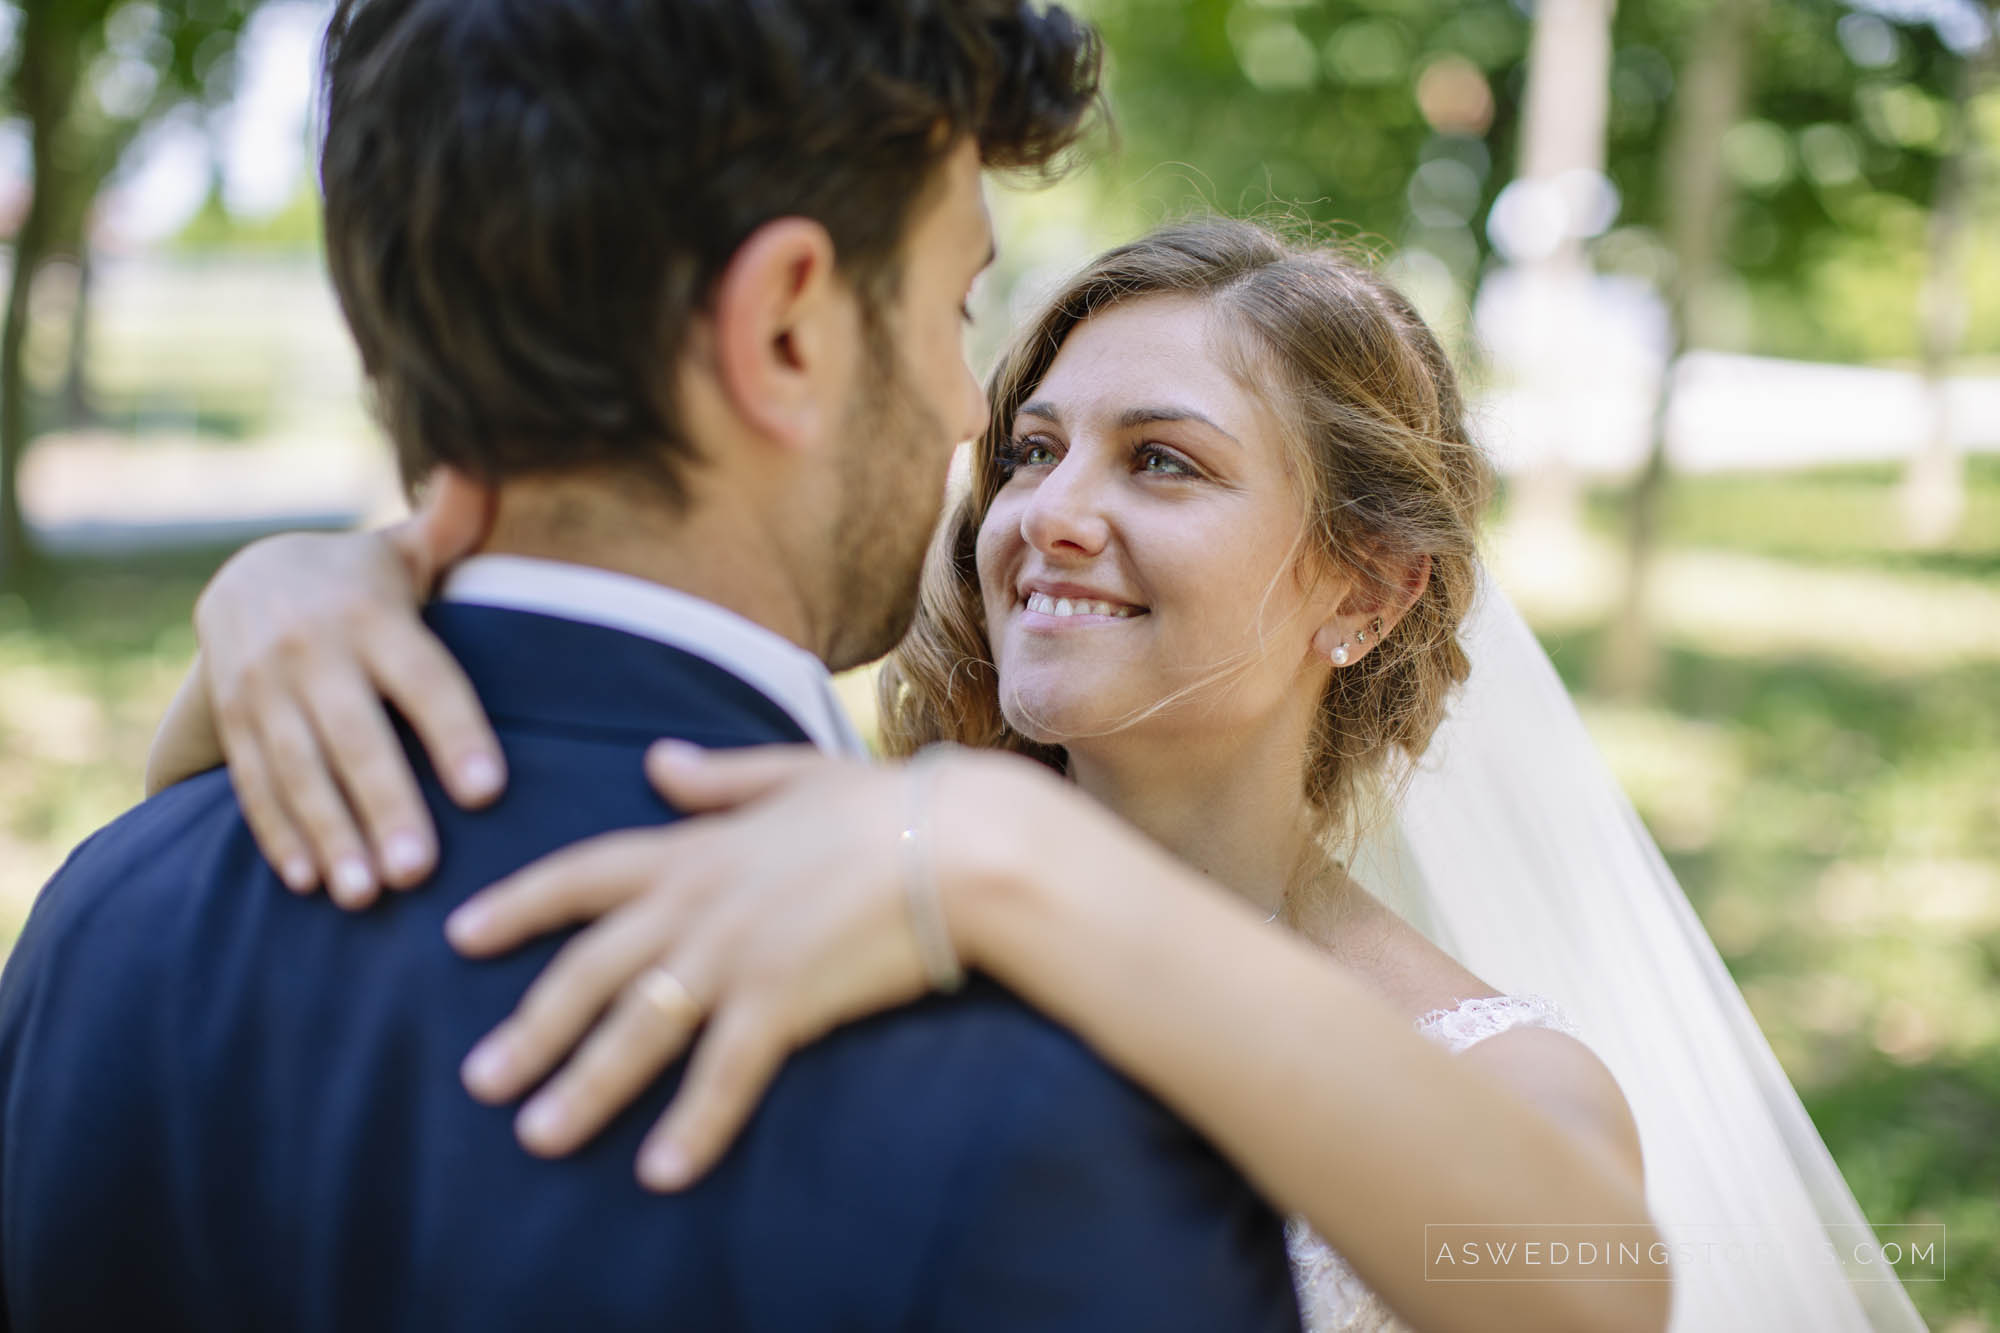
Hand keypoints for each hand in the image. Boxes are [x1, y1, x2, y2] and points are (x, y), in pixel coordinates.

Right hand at [195, 469, 501, 905]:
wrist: (250, 576)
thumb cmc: (369, 580)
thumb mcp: (409, 548)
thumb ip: (453, 522)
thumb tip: (484, 467)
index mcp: (373, 616)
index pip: (423, 678)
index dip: (455, 732)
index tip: (489, 791)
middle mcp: (313, 653)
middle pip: (355, 736)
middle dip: (385, 802)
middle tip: (418, 871)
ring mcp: (264, 691)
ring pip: (299, 769)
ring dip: (330, 833)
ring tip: (362, 894)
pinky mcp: (234, 722)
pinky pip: (254, 782)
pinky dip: (278, 833)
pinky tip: (306, 881)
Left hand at [445, 742, 1005, 1190]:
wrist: (958, 841)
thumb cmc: (886, 805)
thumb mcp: (791, 774)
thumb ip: (718, 778)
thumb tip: (659, 761)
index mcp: (694, 848)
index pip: (581, 875)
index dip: (518, 906)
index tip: (460, 935)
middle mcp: (696, 904)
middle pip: (589, 972)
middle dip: (530, 1027)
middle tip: (477, 1081)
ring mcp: (734, 954)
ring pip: (637, 1030)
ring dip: (584, 1087)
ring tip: (538, 1136)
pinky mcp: (782, 1001)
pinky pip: (723, 1075)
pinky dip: (691, 1126)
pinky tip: (660, 1173)